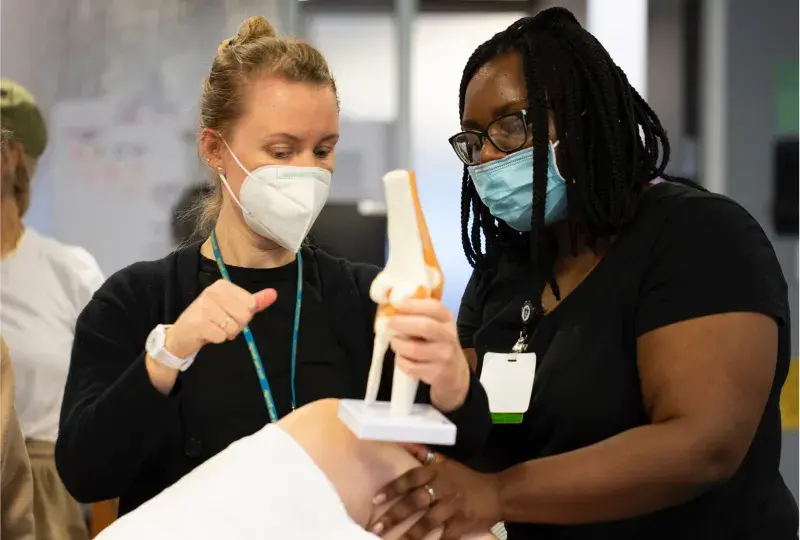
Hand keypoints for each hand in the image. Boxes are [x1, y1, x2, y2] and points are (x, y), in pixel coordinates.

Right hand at [165, 279, 276, 357]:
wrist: (181, 335)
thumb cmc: (210, 320)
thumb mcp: (233, 308)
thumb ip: (255, 301)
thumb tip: (274, 293)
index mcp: (223, 285)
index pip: (251, 304)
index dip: (244, 316)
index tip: (229, 315)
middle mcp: (212, 291)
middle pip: (244, 315)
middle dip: (236, 326)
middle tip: (221, 325)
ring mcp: (203, 306)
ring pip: (233, 327)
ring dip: (226, 334)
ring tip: (214, 329)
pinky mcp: (198, 322)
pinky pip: (221, 336)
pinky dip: (217, 339)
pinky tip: (207, 334)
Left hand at [370, 445, 501, 539]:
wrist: (497, 493)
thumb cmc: (466, 478)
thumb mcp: (446, 462)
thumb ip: (423, 454)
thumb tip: (403, 442)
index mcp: (437, 472)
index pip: (411, 478)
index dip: (393, 488)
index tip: (376, 499)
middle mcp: (444, 488)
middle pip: (416, 501)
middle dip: (395, 515)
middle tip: (377, 526)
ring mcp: (453, 507)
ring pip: (428, 521)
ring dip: (410, 534)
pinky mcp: (462, 523)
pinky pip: (446, 536)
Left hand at [388, 299, 470, 411]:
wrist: (455, 372)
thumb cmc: (438, 342)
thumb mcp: (436, 324)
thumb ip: (419, 314)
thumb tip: (391, 305)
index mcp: (447, 319)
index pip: (434, 308)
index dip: (414, 305)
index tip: (397, 304)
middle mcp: (449, 336)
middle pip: (425, 327)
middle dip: (402, 323)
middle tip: (390, 323)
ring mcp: (444, 356)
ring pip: (414, 349)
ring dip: (398, 344)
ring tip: (395, 341)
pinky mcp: (436, 373)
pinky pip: (410, 366)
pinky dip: (400, 361)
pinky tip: (402, 357)